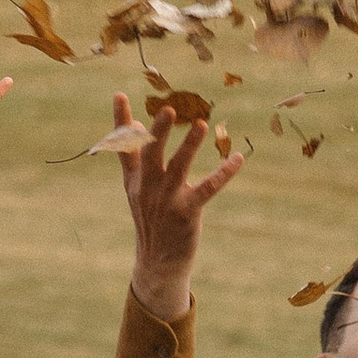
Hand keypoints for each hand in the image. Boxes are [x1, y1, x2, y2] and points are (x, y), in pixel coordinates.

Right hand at [117, 91, 247, 316]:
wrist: (158, 263)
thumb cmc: (151, 220)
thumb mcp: (137, 189)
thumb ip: (135, 157)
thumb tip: (138, 122)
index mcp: (135, 180)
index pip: (125, 147)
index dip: (121, 122)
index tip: (120, 95)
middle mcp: (148, 188)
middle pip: (151, 155)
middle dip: (159, 132)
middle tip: (168, 109)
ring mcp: (167, 201)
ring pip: (179, 168)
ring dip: (190, 146)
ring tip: (201, 125)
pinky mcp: (186, 213)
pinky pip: (207, 189)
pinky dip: (223, 173)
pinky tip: (237, 158)